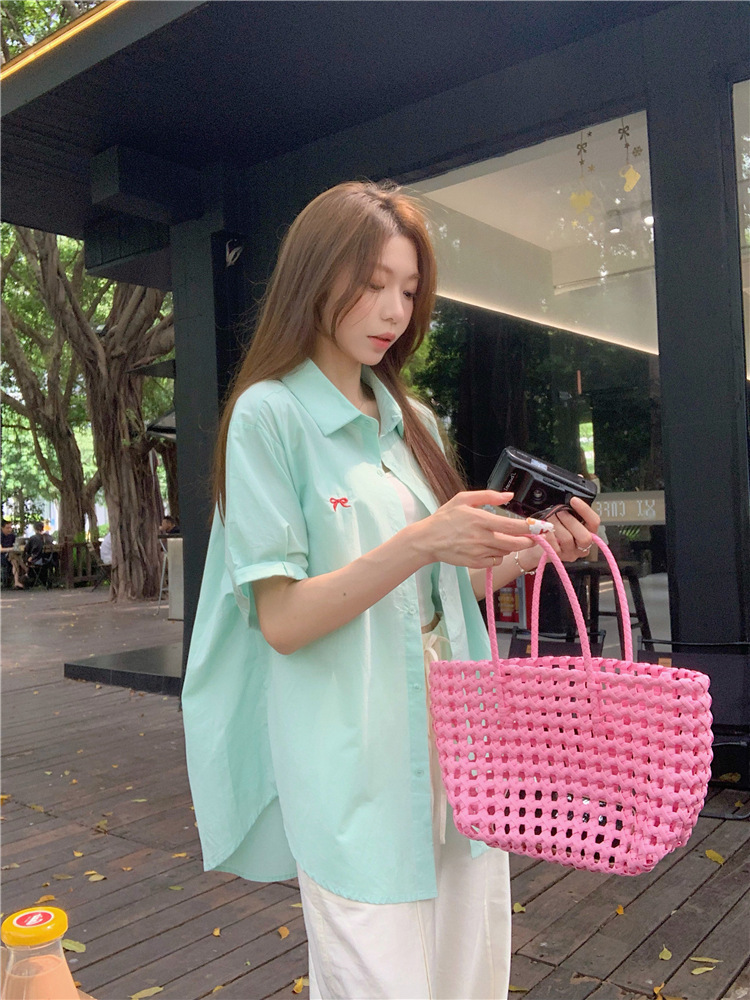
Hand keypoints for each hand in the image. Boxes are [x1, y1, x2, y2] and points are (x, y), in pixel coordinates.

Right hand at [415, 490, 536, 568]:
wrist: (427, 540)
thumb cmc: (445, 518)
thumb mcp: (463, 499)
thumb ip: (488, 495)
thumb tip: (509, 495)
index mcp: (481, 520)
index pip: (513, 525)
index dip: (531, 527)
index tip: (541, 527)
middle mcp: (482, 538)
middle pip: (515, 543)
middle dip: (528, 541)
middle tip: (532, 537)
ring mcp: (479, 552)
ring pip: (506, 552)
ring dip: (510, 546)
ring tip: (504, 539)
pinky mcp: (475, 563)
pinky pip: (495, 561)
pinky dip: (498, 556)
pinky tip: (491, 548)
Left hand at [545, 497, 600, 562]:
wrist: (540, 545)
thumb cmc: (555, 529)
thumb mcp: (566, 518)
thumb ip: (570, 512)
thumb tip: (567, 503)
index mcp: (588, 532)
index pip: (594, 522)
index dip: (585, 510)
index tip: (574, 500)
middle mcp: (583, 545)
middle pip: (585, 536)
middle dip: (570, 520)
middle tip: (559, 512)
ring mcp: (571, 553)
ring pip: (567, 539)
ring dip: (556, 525)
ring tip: (549, 518)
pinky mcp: (558, 557)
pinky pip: (554, 545)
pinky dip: (548, 534)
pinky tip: (544, 529)